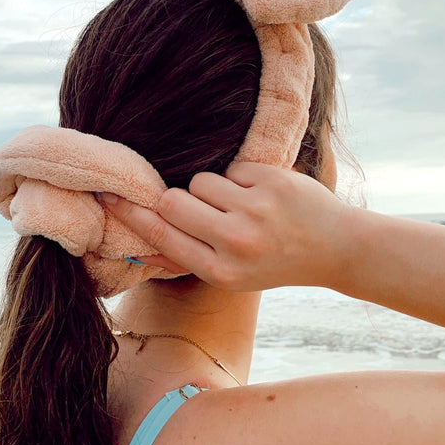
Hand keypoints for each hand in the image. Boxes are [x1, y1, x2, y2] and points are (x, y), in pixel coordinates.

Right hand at [98, 161, 349, 291]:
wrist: (334, 247)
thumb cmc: (273, 261)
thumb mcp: (231, 276)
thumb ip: (188, 258)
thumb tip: (138, 246)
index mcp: (221, 272)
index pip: (163, 237)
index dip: (133, 215)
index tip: (109, 196)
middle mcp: (236, 244)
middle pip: (173, 202)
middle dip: (176, 199)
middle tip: (196, 205)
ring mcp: (256, 211)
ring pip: (201, 181)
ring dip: (213, 189)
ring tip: (241, 206)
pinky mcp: (273, 182)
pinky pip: (231, 168)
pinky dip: (241, 179)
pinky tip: (264, 196)